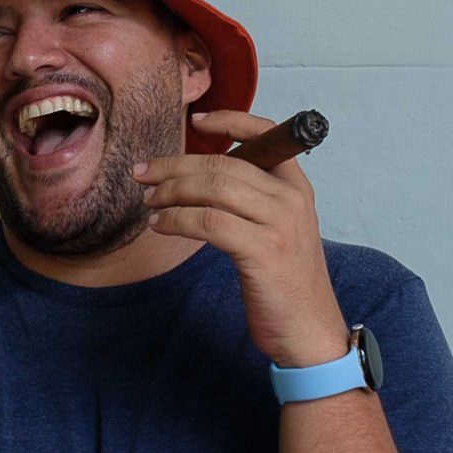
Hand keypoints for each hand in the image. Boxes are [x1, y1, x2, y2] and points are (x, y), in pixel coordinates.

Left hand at [132, 110, 347, 368]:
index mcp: (297, 187)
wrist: (310, 332)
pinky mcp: (262, 252)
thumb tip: (198, 179)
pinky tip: (162, 225)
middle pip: (224, 165)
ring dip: (171, 192)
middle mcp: (292, 199)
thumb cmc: (285, 283)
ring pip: (214, 190)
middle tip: (142, 173)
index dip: (230, 120)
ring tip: (149, 202)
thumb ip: (252, 201)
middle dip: (175, 166)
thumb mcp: (278, 231)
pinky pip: (209, 223)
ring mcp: (280, 224)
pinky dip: (178, 220)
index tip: (196, 121)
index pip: (267, 135)